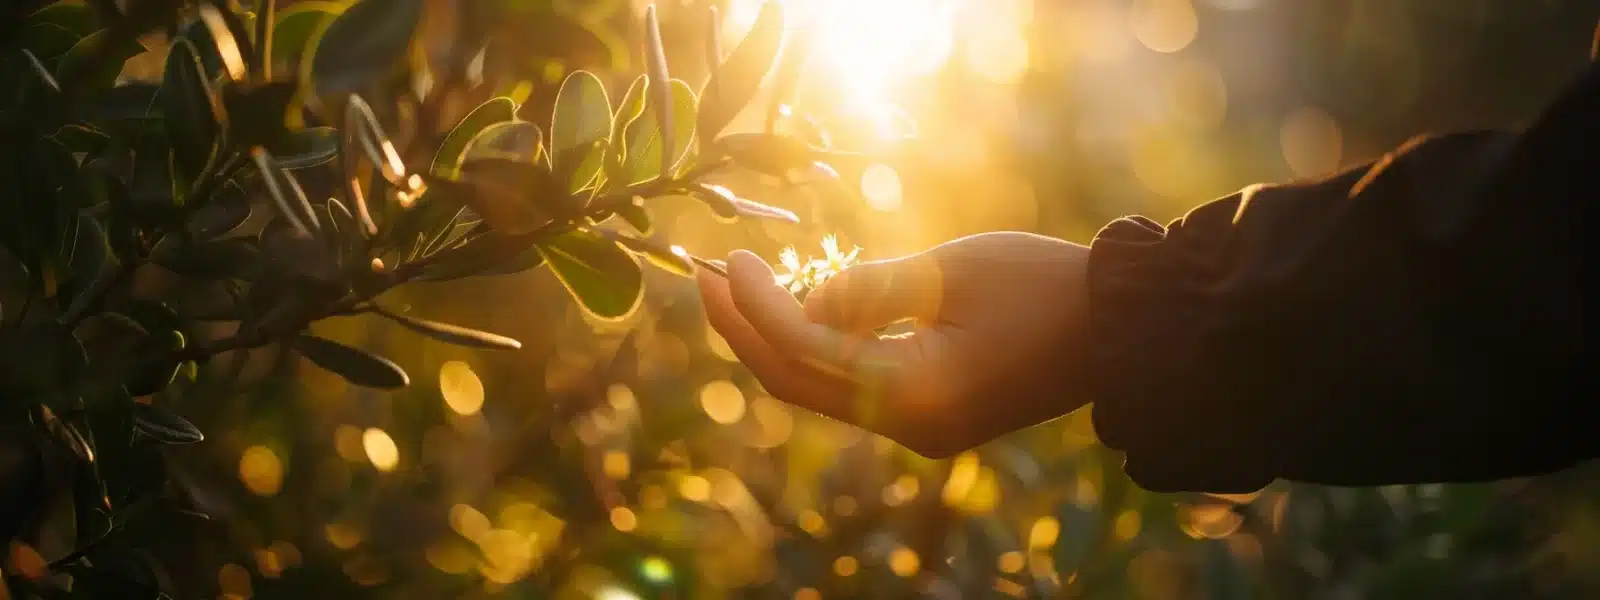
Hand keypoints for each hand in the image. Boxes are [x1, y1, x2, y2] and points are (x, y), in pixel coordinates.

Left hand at [698, 232, 1093, 456]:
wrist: (1119, 330)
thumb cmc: (1043, 285)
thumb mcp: (949, 269)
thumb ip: (866, 286)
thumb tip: (803, 300)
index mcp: (915, 391)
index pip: (804, 349)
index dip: (754, 304)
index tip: (726, 259)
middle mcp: (909, 426)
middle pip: (796, 382)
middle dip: (743, 329)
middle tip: (704, 276)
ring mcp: (919, 430)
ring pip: (819, 388)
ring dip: (776, 338)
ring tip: (740, 283)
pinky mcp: (930, 418)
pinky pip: (852, 387)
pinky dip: (819, 348)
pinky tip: (801, 304)